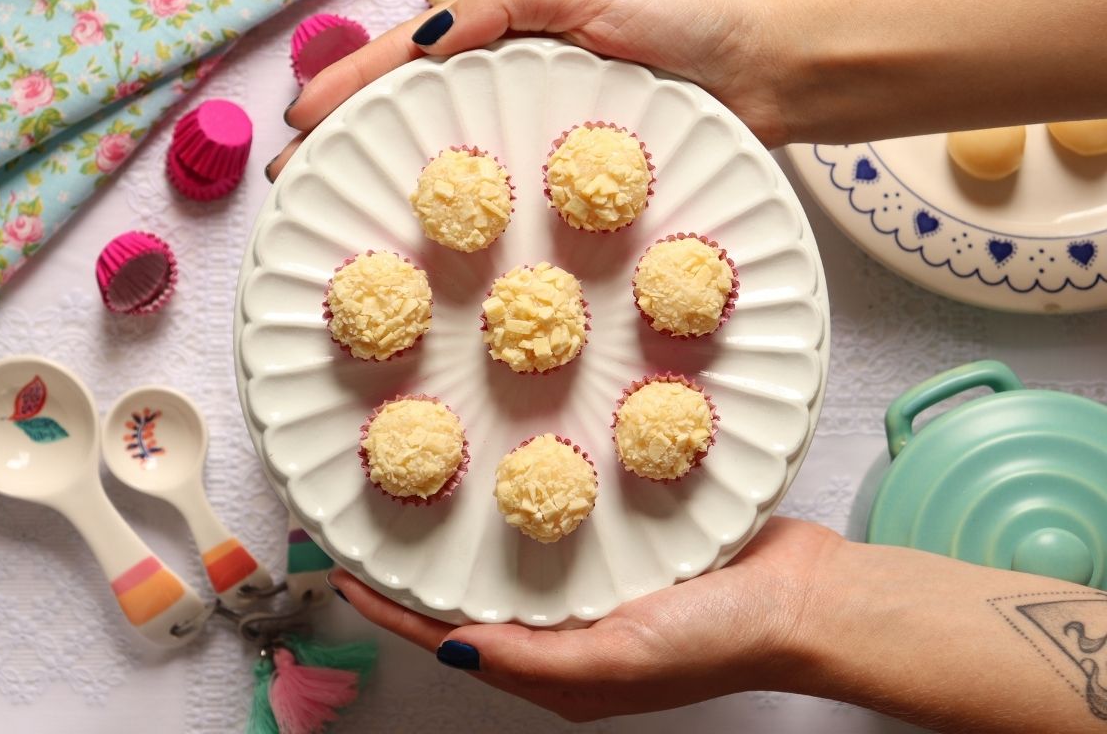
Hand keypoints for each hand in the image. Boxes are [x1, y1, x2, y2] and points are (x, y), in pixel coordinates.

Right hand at [267, 0, 791, 180]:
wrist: (770, 74)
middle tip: (302, 180)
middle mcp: (520, 77)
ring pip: (457, 153)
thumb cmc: (686, 21)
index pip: (412, 53)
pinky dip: (467, 211)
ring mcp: (546, 127)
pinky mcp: (577, 172)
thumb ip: (503, 7)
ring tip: (349, 209)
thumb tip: (425, 46)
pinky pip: (509, 190)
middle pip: (419, 108)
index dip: (353, 84)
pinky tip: (437, 235)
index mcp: (513, 26)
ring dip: (400, 180)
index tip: (300, 121)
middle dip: (357, 139)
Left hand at [329, 517, 842, 721]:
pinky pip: (556, 528)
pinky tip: (505, 475)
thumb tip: (452, 648)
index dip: (393, 610)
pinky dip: (522, 507)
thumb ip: (533, 659)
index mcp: (558, 670)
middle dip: (418, 571)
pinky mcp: (622, 549)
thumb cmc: (719, 639)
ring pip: (509, 560)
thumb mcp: (618, 658)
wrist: (802, 599)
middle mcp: (568, 632)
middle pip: (471, 601)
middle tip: (373, 524)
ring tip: (420, 496)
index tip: (342, 575)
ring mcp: (594, 589)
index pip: (451, 640)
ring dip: (463, 536)